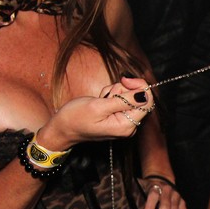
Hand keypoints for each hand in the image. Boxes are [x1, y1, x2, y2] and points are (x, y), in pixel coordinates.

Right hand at [40, 77, 154, 148]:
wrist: (62, 128)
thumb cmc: (75, 118)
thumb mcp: (99, 106)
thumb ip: (125, 100)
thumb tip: (145, 94)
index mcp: (127, 126)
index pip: (147, 101)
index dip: (139, 86)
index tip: (124, 79)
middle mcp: (129, 126)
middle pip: (139, 98)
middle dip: (123, 90)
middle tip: (106, 95)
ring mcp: (124, 122)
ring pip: (129, 96)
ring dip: (115, 92)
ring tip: (101, 100)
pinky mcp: (119, 117)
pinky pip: (122, 100)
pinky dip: (112, 96)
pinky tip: (101, 102)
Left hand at [139, 176, 187, 208]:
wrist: (163, 177)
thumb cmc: (149, 186)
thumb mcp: (142, 187)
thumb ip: (141, 198)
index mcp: (156, 186)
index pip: (153, 196)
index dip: (149, 208)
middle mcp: (168, 191)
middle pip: (165, 208)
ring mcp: (177, 197)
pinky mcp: (183, 203)